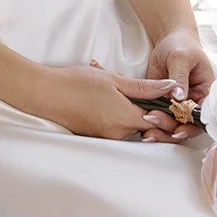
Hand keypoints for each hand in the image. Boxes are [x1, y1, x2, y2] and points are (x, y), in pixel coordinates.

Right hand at [47, 63, 177, 139]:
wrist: (45, 94)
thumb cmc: (76, 83)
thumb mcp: (113, 79)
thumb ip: (144, 87)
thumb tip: (171, 88)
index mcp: (125, 119)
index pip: (160, 123)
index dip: (168, 111)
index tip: (169, 98)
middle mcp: (119, 134)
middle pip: (147, 127)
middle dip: (153, 111)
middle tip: (148, 91)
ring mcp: (107, 137)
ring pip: (132, 127)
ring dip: (134, 112)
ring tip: (122, 90)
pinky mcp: (98, 136)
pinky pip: (118, 128)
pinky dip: (120, 115)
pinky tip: (108, 99)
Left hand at [141, 27, 214, 143]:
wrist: (170, 40)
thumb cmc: (182, 46)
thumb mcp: (181, 58)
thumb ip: (180, 78)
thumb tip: (179, 97)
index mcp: (205, 94)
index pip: (201, 116)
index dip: (190, 126)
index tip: (177, 130)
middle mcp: (193, 103)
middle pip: (185, 124)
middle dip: (170, 128)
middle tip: (153, 121)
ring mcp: (177, 105)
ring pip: (172, 125)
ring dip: (160, 130)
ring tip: (147, 131)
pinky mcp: (163, 103)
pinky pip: (159, 116)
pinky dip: (152, 123)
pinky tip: (142, 128)